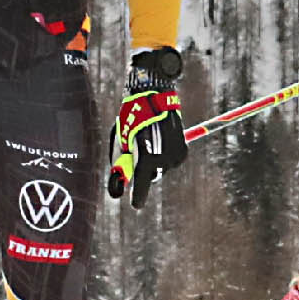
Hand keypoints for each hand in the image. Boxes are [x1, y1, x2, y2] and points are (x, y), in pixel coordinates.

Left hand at [106, 47, 184, 205]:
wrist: (154, 94)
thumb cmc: (132, 116)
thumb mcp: (119, 139)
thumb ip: (118, 163)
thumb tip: (116, 190)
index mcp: (146, 153)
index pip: (142, 180)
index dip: (138, 194)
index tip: (135, 205)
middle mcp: (164, 157)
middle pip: (150, 177)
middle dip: (141, 170)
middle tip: (135, 149)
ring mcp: (176, 156)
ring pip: (160, 170)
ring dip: (152, 160)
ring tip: (147, 138)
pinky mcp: (183, 153)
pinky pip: (169, 163)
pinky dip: (162, 156)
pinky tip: (157, 139)